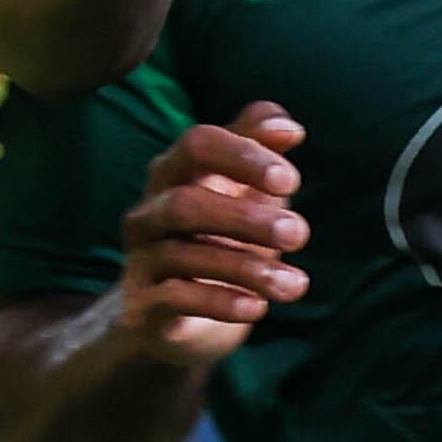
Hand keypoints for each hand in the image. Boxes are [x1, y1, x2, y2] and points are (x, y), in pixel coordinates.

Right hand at [115, 103, 307, 365]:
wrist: (172, 314)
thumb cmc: (215, 237)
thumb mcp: (240, 189)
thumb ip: (259, 148)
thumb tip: (290, 128)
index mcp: (173, 173)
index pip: (197, 144)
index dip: (243, 156)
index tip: (291, 180)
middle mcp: (149, 211)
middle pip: (185, 203)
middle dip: (246, 217)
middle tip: (299, 234)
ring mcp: (142, 258)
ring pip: (184, 254)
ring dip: (248, 267)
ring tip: (295, 284)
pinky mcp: (142, 305)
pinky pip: (176, 299)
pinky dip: (221, 302)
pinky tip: (258, 307)